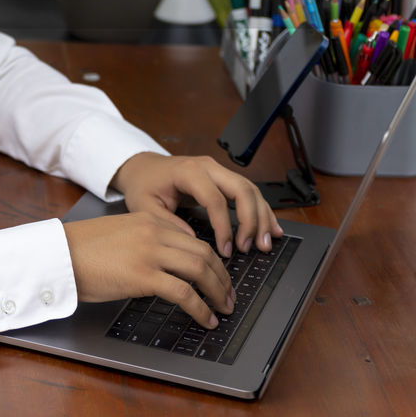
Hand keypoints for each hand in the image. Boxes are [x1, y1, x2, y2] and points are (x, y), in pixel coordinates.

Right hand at [63, 212, 233, 328]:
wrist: (59, 254)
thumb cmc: (81, 250)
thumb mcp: (119, 235)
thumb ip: (144, 242)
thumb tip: (165, 266)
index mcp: (148, 220)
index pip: (193, 238)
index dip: (213, 259)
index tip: (219, 275)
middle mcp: (154, 232)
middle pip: (204, 252)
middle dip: (223, 277)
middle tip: (229, 295)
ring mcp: (150, 253)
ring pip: (200, 269)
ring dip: (218, 292)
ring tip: (224, 308)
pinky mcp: (143, 276)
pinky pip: (184, 293)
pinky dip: (201, 308)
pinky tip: (206, 319)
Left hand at [111, 152, 282, 258]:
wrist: (143, 168)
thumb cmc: (143, 186)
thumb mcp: (145, 206)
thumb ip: (166, 223)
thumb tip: (193, 242)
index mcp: (188, 172)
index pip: (215, 199)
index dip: (224, 226)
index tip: (226, 250)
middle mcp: (208, 167)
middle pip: (242, 189)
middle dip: (252, 220)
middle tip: (252, 247)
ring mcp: (218, 170)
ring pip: (251, 190)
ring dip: (262, 217)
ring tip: (264, 244)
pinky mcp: (224, 178)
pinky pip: (249, 192)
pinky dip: (262, 211)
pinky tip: (272, 228)